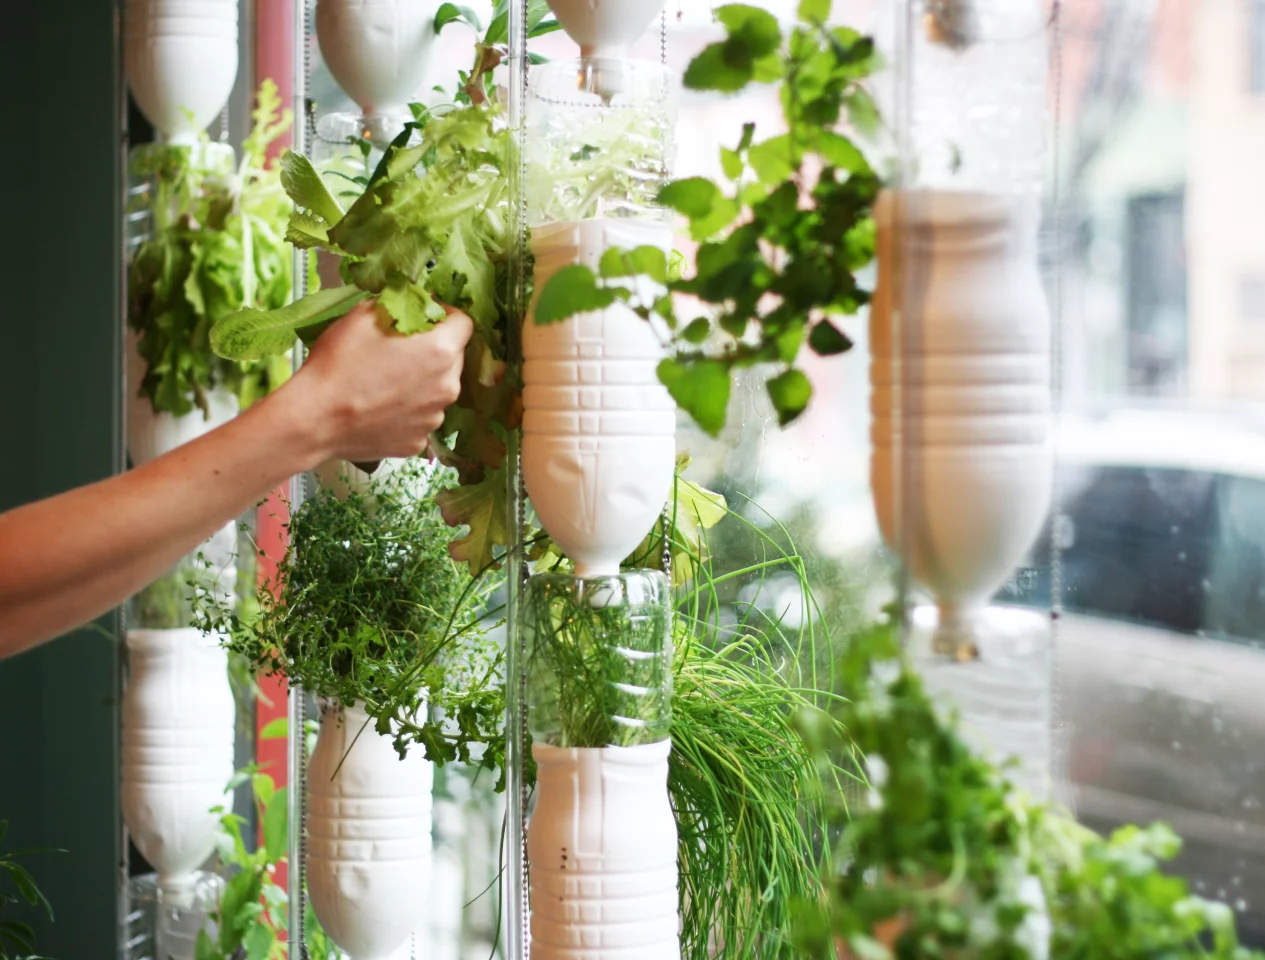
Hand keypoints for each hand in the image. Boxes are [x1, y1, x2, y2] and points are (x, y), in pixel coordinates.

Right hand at [289, 301, 472, 462]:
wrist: (315, 417)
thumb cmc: (338, 361)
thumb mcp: (365, 314)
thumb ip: (401, 302)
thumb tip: (417, 301)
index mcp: (441, 350)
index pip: (464, 323)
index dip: (445, 316)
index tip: (425, 318)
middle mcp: (448, 386)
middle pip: (454, 359)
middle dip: (435, 350)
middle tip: (400, 351)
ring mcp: (435, 418)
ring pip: (438, 391)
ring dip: (423, 383)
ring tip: (386, 382)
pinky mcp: (419, 442)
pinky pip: (420, 419)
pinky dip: (408, 412)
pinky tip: (381, 408)